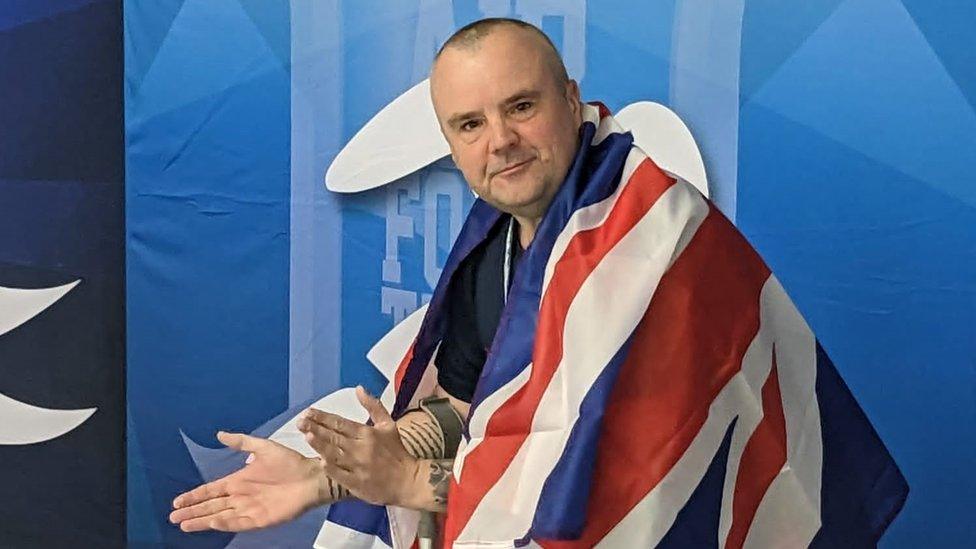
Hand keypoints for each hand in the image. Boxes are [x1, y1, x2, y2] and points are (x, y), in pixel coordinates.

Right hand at [169, 431, 326, 531]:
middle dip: (192, 511)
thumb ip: (241, 442)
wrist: (312, 476)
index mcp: (239, 481)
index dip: (194, 496)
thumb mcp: (263, 447)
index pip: (211, 490)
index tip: (177, 501)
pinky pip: (240, 522)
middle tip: (173, 517)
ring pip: (220, 517)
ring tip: (184, 524)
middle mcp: (241, 497)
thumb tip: (220, 434)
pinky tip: (213, 522)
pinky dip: (226, 523)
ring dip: (203, 521)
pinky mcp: (261, 519)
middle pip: (211, 506)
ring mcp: (250, 509)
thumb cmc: (290, 463)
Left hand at [298, 386, 420, 506]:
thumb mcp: (388, 424)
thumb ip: (373, 406)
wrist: (407, 480)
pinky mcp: (356, 483)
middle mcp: (360, 448)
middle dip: (315, 428)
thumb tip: (358, 388)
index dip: (323, 417)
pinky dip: (330, 467)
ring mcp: (357, 466)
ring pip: (334, 454)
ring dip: (319, 444)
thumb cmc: (396, 451)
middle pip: (334, 436)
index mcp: (367, 433)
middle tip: (300, 421)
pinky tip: (320, 460)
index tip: (309, 412)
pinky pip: (339, 474)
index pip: (340, 422)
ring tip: (306, 435)